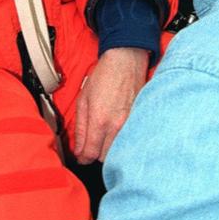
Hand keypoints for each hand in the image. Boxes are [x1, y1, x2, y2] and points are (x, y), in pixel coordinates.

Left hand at [72, 47, 147, 163]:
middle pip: (104, 157)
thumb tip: (78, 149)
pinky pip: (129, 140)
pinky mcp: (140, 121)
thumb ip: (80, 127)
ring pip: (118, 151)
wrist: (126, 61)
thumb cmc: (103, 76)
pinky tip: (116, 132)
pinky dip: (122, 142)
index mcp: (99, 120)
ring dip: (109, 150)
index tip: (81, 156)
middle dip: (95, 154)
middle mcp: (116, 126)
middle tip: (91, 144)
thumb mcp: (83, 99)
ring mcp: (130, 124)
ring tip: (103, 138)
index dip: (83, 158)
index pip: (91, 154)